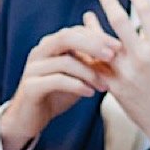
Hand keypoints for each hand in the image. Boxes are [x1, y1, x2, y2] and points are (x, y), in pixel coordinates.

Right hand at [0, 22, 121, 149]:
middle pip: (67, 37)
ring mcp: (33, 68)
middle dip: (93, 45)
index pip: (77, 31)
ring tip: (105, 85)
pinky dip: (76, 85)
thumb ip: (90, 62)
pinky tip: (90, 93)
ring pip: (64, 61)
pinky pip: (56, 81)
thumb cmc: (56, 93)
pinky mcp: (30, 87)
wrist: (29, 118)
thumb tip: (120, 51)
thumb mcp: (76, 75)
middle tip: (112, 56)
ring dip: (89, 72)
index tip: (119, 46)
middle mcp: (40, 51)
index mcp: (52, 44)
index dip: (98, 36)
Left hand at [89, 0, 149, 149]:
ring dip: (93, 28)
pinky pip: (96, 68)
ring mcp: (125, 74)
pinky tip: (82, 47)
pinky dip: (87, 56)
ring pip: (102, 44)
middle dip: (110, 4)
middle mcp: (141, 58)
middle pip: (119, 23)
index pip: (146, 13)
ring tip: (87, 16)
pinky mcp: (114, 88)